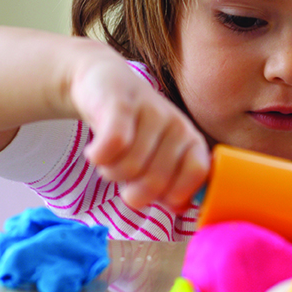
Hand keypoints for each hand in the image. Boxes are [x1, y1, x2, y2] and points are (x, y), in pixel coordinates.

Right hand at [68, 44, 209, 211]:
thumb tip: (180, 208)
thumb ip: (171, 187)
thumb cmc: (136, 131)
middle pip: (155, 182)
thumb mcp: (159, 159)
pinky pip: (112, 146)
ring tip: (110, 158)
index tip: (154, 194)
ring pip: (129, 168)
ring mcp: (152, 112)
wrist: (104, 83)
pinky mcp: (121, 104)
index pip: (196, 176)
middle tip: (124, 174)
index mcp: (192, 142)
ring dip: (110, 172)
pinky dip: (98, 157)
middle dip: (131, 190)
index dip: (172, 194)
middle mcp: (177, 125)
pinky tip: (95, 151)